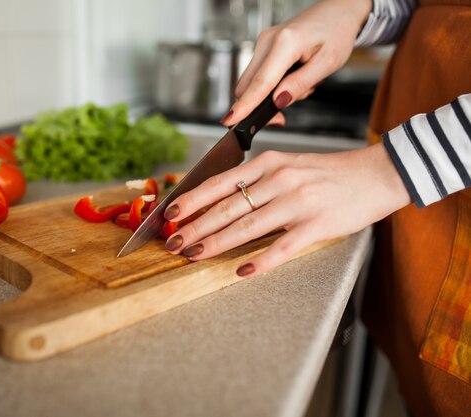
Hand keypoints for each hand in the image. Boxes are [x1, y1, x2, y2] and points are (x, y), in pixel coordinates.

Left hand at [163, 143, 409, 275]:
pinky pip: (282, 247)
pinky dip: (260, 261)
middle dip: (195, 227)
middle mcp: (279, 179)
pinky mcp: (317, 224)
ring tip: (194, 256)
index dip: (192, 200)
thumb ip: (257, 180)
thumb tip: (220, 202)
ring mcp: (298, 202)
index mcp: (268, 163)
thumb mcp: (288, 164)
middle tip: (173, 243)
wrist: (376, 174)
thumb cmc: (328, 173)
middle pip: (227, 207)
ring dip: (216, 243)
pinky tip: (242, 271)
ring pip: (247, 226)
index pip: (220, 183)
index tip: (170, 214)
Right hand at [222, 0, 371, 126]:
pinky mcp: (264, 47)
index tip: (231, 120)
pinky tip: (294, 78)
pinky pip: (259, 75)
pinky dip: (271, 85)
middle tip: (281, 117)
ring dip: (270, 95)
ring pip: (252, 83)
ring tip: (300, 84)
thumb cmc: (336, 31)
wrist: (338, 10)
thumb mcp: (328, 62)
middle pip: (248, 86)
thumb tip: (278, 101)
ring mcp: (263, 43)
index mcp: (285, 43)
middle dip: (261, 106)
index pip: (261, 82)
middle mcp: (268, 41)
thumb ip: (301, 83)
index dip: (245, 105)